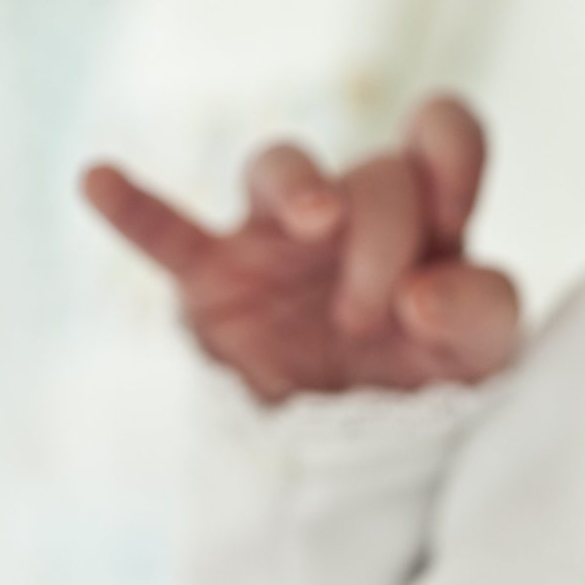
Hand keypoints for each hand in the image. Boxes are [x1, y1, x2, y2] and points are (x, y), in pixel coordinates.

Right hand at [81, 96, 518, 402]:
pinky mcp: (216, 284)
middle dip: (385, 241)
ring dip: (301, 185)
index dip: (451, 150)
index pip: (443, 131)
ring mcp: (280, 242)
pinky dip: (135, 209)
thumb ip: (484, 307)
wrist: (358, 453)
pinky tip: (100, 178)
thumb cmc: (429, 377)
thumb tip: (425, 294)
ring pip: (278, 164)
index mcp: (429, 216)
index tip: (454, 215)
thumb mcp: (483, 350)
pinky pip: (168, 235)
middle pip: (374, 171)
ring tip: (317, 225)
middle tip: (373, 317)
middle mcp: (357, 213)